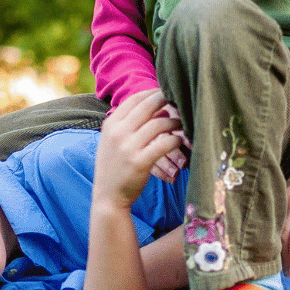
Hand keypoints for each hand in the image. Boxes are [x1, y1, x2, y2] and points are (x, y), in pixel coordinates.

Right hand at [95, 89, 186, 213]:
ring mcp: (128, 148)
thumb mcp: (111, 141)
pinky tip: (180, 140)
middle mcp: (118, 133)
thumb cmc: (114, 167)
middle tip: (179, 101)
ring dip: (174, 121)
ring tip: (181, 123)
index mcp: (110, 125)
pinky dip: (175, 139)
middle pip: (147, 106)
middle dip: (166, 100)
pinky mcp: (140, 163)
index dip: (152, 93)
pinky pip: (164, 144)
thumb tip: (154, 104)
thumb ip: (126, 123)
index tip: (166, 92)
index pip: (134, 99)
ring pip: (158, 124)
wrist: (108, 196)